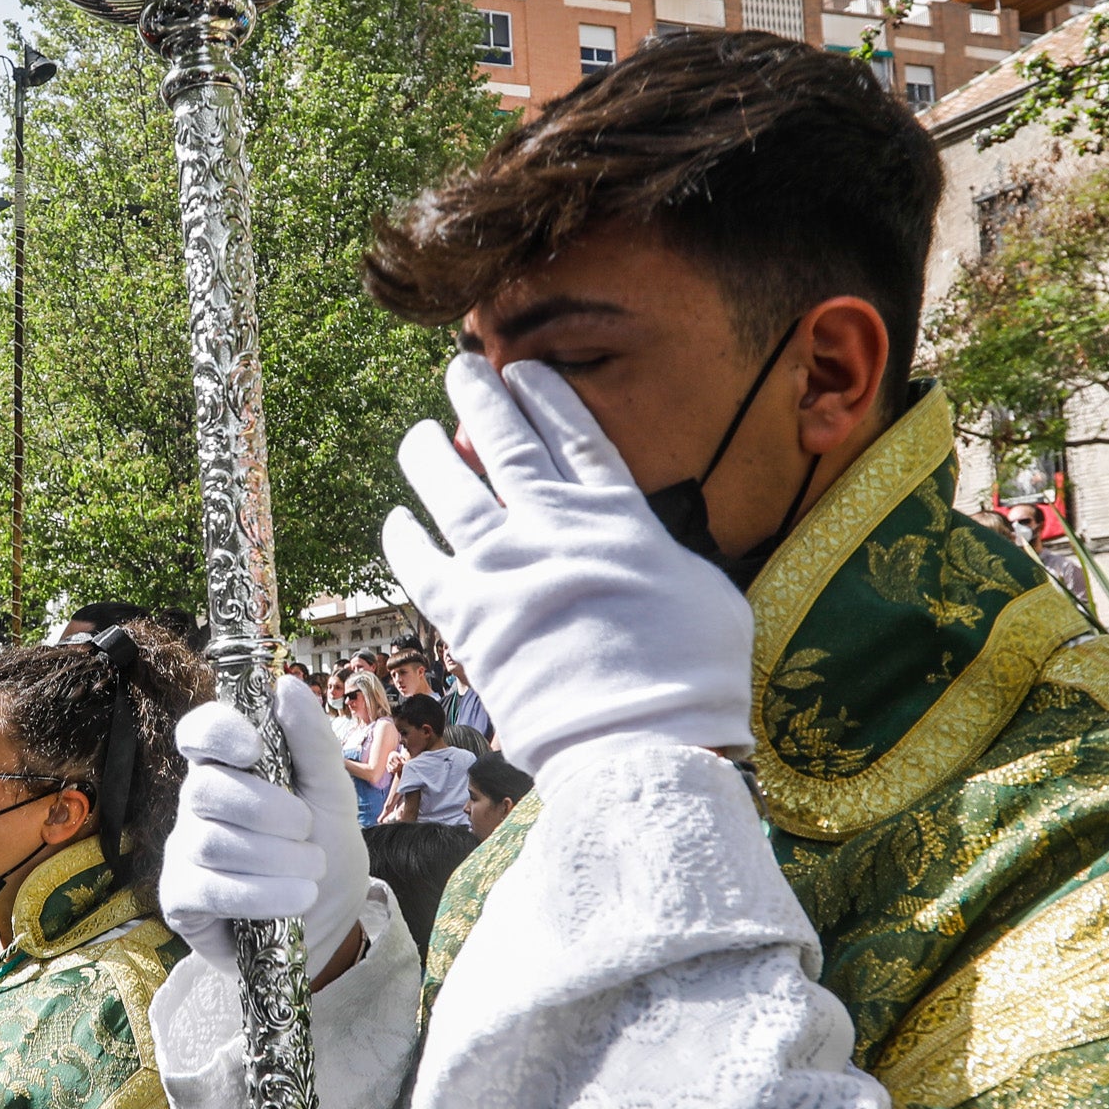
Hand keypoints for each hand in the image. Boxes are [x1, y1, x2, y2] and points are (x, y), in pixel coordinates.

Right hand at [165, 680, 370, 981]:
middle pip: (204, 789)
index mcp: (230, 768)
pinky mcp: (181, 899)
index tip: (253, 749)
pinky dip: (258, 895)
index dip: (217, 732)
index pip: (198, 732)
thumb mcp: (334, 794)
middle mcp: (199, 805)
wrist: (330, 926)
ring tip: (312, 874)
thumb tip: (284, 684)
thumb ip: (313, 742)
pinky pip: (206, 889)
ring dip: (274, 860)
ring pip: (211, 842)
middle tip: (308, 831)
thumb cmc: (324, 851)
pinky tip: (293, 902)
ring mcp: (185, 851)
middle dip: (265, 811)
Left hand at [383, 355, 754, 783]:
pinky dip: (403, 538)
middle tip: (462, 369)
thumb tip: (659, 556)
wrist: (643, 740)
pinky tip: (396, 520)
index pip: (575, 436)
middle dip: (481, 397)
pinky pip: (420, 565)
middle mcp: (554, 527)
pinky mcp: (467, 616)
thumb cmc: (695, 676)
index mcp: (619, 517)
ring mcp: (505, 567)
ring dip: (429, 454)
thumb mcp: (711, 595)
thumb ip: (672, 559)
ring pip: (450, 490)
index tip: (525, 371)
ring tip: (418, 434)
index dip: (547, 398)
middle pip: (507, 443)